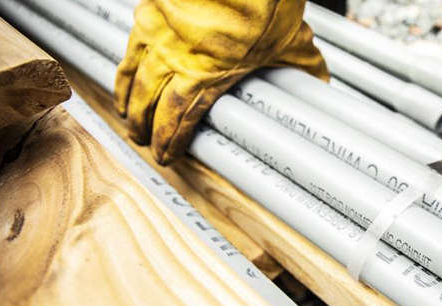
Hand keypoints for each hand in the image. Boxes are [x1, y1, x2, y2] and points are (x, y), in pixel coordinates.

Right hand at [115, 0, 327, 164]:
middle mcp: (177, 59)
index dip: (169, 141)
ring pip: (134, 80)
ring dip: (129, 105)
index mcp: (209, 74)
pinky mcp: (148, 15)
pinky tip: (122, 81)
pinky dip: (123, 71)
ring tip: (129, 122)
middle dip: (145, 129)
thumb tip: (319, 82)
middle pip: (150, 104)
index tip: (167, 154)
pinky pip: (129, 50)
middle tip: (145, 143)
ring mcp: (158, 36)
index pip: (180, 118)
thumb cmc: (263, 0)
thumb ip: (301, 65)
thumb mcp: (290, 39)